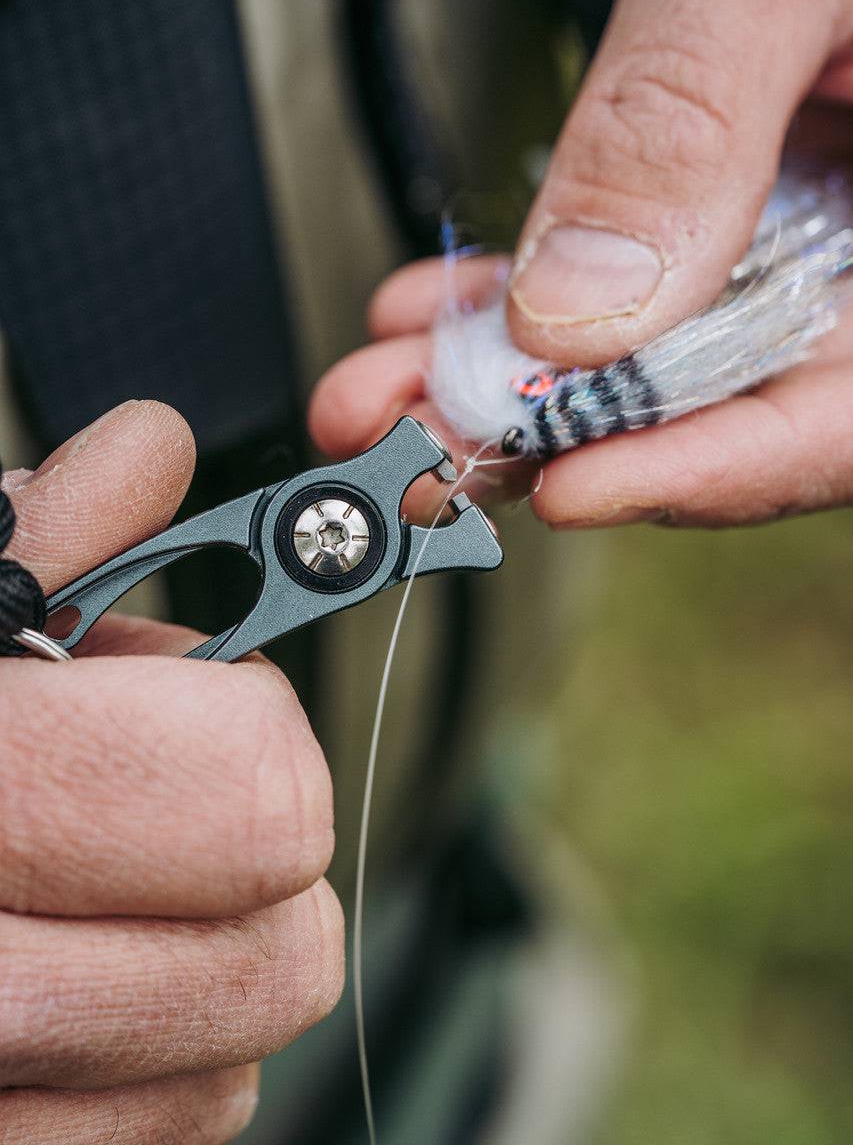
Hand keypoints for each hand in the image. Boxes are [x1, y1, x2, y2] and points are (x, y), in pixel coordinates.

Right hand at [0, 402, 341, 1142]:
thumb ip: (33, 532)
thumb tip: (149, 452)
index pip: (253, 799)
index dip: (248, 730)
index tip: (194, 697)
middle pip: (279, 958)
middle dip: (247, 858)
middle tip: (156, 795)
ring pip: (230, 1068)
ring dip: (197, 964)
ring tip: (86, 886)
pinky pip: (158, 1144)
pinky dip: (145, 1069)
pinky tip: (60, 978)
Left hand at [311, 0, 852, 526]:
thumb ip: (680, 129)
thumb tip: (578, 313)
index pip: (842, 412)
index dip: (708, 470)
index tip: (568, 485)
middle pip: (731, 397)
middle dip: (560, 430)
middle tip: (427, 444)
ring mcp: (805, 215)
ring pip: (656, 348)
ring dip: (511, 374)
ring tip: (396, 384)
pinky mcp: (731, 183)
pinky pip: (623, 270)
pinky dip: (520, 295)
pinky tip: (438, 308)